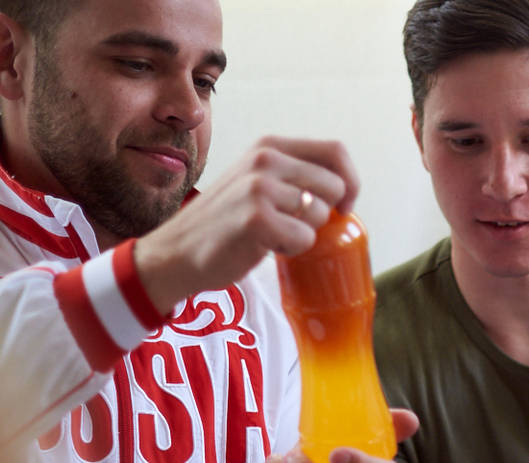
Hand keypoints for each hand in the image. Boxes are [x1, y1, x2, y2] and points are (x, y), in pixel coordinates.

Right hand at [132, 137, 357, 314]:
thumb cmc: (226, 222)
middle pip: (335, 186)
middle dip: (324, 214)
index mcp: (268, 146)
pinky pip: (305, 238)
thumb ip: (293, 175)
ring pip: (321, 215)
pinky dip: (291, 249)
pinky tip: (264, 246)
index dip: (351, 181)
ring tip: (271, 234)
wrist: (177, 251)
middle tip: (291, 225)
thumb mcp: (256, 181)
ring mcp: (260, 187)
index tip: (343, 206)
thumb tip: (346, 188)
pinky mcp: (257, 218)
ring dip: (304, 233)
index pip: (336, 151)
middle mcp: (265, 159)